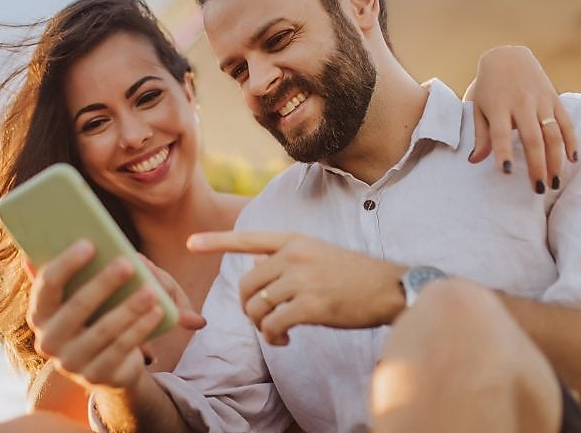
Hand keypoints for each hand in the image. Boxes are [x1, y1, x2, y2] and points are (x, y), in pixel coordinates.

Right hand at [26, 240, 204, 390]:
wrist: (105, 364)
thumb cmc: (92, 317)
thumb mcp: (79, 297)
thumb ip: (68, 274)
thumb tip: (42, 251)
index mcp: (39, 313)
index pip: (47, 285)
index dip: (67, 263)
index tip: (90, 243)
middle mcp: (48, 341)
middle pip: (77, 307)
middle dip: (104, 283)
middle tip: (128, 263)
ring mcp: (71, 362)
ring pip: (104, 329)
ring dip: (130, 307)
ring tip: (151, 289)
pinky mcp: (96, 376)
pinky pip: (121, 348)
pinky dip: (140, 327)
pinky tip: (156, 311)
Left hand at [188, 231, 405, 345]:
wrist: (390, 288)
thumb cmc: (354, 275)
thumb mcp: (318, 255)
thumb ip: (285, 258)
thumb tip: (254, 264)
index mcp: (295, 241)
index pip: (248, 240)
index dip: (217, 242)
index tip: (190, 243)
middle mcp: (295, 256)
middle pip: (247, 284)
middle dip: (247, 308)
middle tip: (261, 320)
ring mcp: (303, 279)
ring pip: (257, 307)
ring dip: (261, 326)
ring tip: (277, 333)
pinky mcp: (311, 305)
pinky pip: (273, 324)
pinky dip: (272, 337)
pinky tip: (284, 340)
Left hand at [465, 45, 577, 192]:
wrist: (508, 55)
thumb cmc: (488, 87)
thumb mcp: (477, 106)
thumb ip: (480, 134)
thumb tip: (475, 160)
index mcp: (498, 106)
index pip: (500, 132)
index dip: (504, 152)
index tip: (507, 171)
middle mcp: (521, 103)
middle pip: (532, 138)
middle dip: (537, 165)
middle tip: (539, 189)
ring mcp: (541, 100)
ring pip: (552, 133)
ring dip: (556, 159)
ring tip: (555, 182)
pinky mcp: (554, 98)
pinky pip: (566, 121)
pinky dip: (571, 140)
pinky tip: (572, 159)